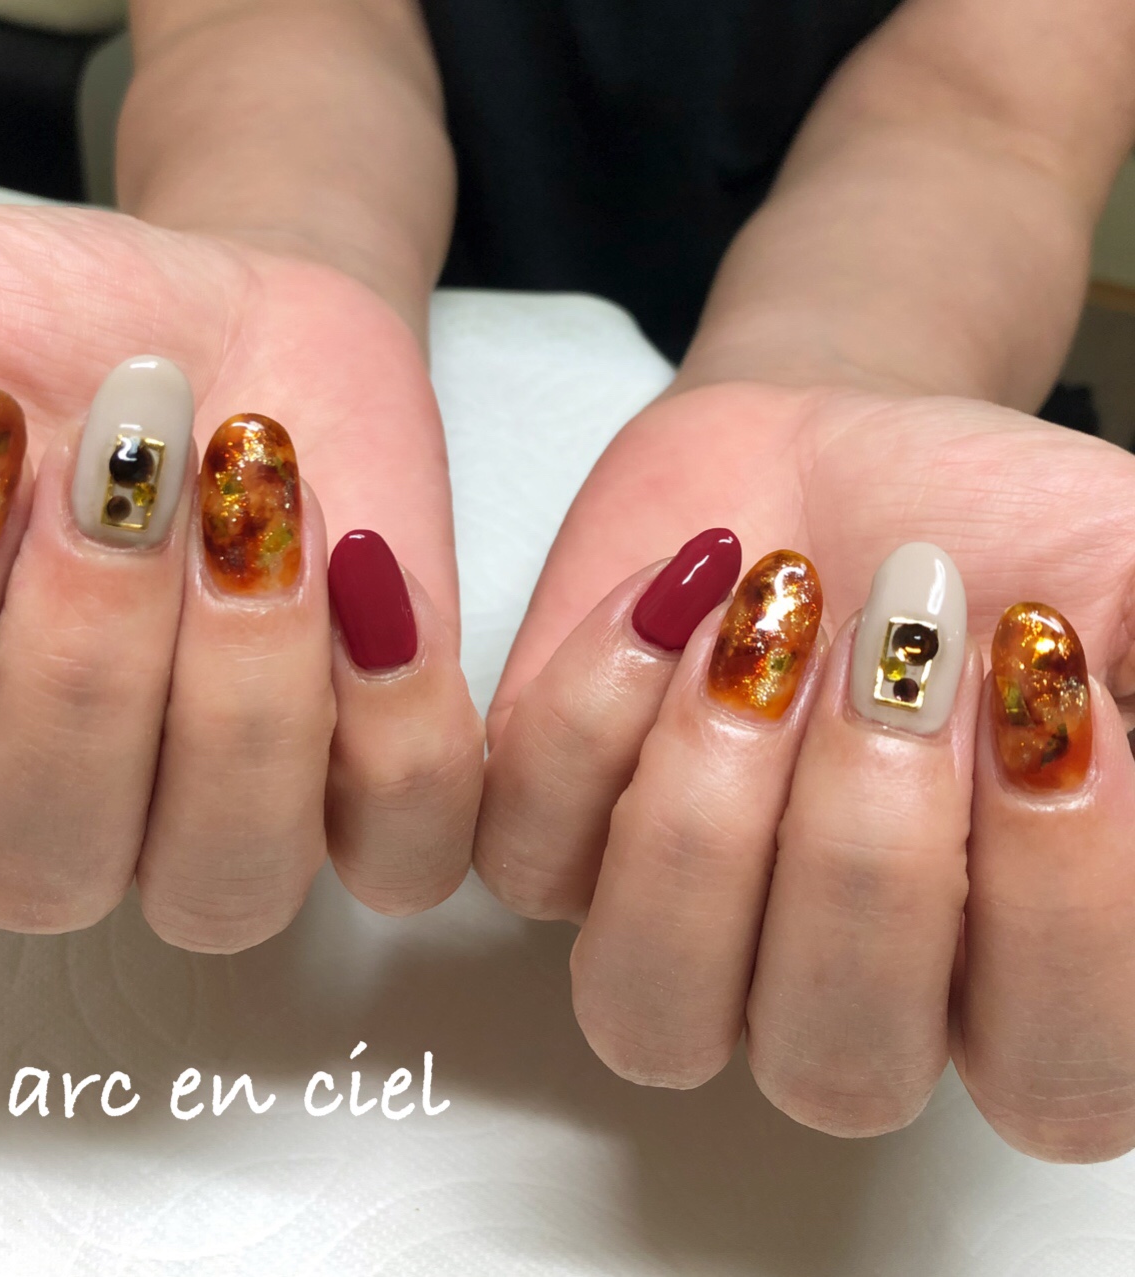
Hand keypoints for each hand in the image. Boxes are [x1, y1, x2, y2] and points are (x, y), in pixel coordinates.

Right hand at [0, 203, 481, 948]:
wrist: (206, 332)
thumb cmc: (34, 344)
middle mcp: (71, 809)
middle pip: (46, 863)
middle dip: (83, 660)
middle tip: (126, 475)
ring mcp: (231, 810)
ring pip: (228, 881)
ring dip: (244, 693)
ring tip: (256, 504)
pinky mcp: (373, 774)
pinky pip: (400, 845)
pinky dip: (397, 719)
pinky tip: (370, 572)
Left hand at [476, 377, 1134, 1161]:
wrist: (837, 450)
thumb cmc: (989, 531)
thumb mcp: (1128, 577)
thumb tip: (1132, 732)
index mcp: (1003, 977)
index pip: (1051, 1079)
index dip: (1059, 908)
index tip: (1057, 700)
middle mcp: (831, 987)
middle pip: (835, 1065)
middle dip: (870, 848)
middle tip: (901, 655)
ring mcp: (679, 926)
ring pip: (647, 1007)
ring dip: (709, 815)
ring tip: (768, 638)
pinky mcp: (555, 837)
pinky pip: (529, 857)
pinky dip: (594, 718)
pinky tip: (673, 601)